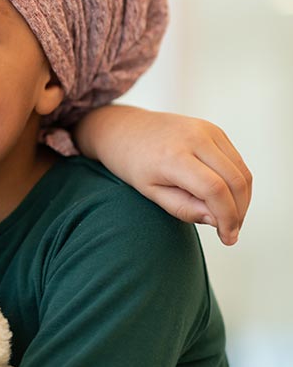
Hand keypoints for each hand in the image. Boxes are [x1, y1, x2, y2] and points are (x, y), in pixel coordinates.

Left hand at [74, 105, 251, 245]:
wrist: (123, 128)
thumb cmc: (131, 162)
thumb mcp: (149, 191)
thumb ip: (182, 207)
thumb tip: (217, 220)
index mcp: (173, 155)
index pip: (214, 189)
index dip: (227, 217)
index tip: (227, 238)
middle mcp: (195, 138)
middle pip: (235, 180)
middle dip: (239, 212)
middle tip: (230, 233)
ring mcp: (206, 130)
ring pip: (241, 170)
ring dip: (242, 199)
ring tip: (229, 219)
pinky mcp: (213, 129)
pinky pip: (236, 160)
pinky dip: (238, 182)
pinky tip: (226, 198)